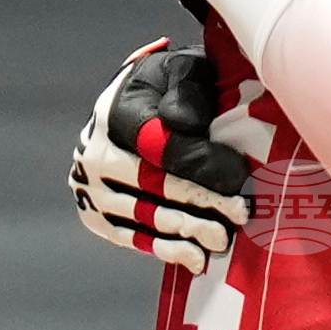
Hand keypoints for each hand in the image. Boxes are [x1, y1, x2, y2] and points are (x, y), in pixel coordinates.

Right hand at [70, 40, 251, 274]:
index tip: (239, 175)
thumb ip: (187, 87)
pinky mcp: (96, 216)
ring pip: (144, 214)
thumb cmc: (173, 88)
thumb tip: (180, 124)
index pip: (157, 145)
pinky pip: (131, 237)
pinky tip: (196, 259)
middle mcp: (92, 152)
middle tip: (240, 214)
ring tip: (223, 238)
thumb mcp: (183, 70)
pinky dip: (165, 250)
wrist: (142, 105)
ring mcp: (90, 188)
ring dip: (187, 230)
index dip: (201, 163)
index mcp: (113, 111)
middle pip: (151, 184)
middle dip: (200, 201)